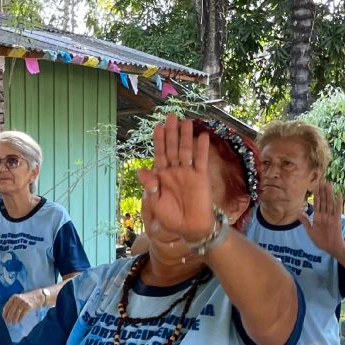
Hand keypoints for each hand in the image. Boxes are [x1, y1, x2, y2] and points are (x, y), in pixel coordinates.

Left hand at [2, 289, 45, 323]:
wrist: (39, 296)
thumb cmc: (28, 298)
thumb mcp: (19, 298)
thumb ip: (14, 303)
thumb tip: (7, 313)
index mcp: (14, 297)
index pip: (7, 306)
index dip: (4, 313)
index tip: (3, 318)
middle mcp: (18, 299)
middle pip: (11, 310)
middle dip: (8, 317)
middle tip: (7, 322)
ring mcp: (23, 303)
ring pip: (16, 313)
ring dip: (14, 319)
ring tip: (13, 323)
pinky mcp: (28, 306)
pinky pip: (22, 314)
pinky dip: (20, 319)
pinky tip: (18, 321)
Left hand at [136, 113, 214, 242]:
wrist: (189, 227)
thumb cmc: (170, 217)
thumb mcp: (156, 202)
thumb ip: (151, 186)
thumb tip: (141, 171)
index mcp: (162, 176)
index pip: (160, 154)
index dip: (158, 141)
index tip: (157, 127)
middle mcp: (174, 171)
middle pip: (173, 148)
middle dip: (172, 133)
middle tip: (171, 116)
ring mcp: (188, 172)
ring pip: (187, 151)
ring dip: (186, 136)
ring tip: (186, 122)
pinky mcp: (201, 177)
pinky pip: (201, 160)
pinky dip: (202, 149)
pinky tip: (202, 136)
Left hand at [301, 181, 344, 256]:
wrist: (331, 248)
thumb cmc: (321, 240)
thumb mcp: (310, 231)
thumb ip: (305, 221)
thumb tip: (299, 212)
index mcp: (318, 217)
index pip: (316, 203)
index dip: (316, 195)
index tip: (315, 186)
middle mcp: (324, 215)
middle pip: (323, 201)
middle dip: (323, 191)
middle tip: (323, 180)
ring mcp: (330, 217)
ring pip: (329, 203)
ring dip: (329, 193)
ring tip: (329, 184)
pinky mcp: (336, 220)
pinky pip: (337, 210)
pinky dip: (338, 202)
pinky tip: (339, 194)